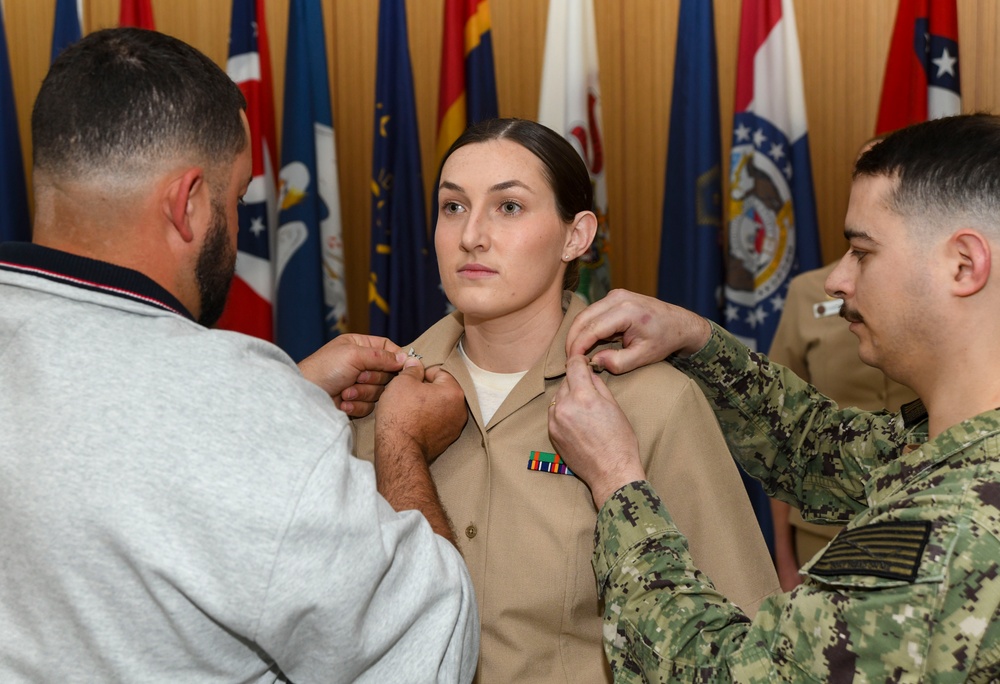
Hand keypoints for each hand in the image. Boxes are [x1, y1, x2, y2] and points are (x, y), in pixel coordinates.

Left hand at [298, 334, 406, 416]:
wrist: (305, 395)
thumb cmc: (324, 369)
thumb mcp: (354, 355)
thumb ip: (381, 356)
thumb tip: (405, 358)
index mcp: (360, 346)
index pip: (388, 348)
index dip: (396, 358)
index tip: (402, 367)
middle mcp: (361, 364)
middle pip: (387, 373)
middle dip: (372, 378)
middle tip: (357, 377)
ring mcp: (359, 384)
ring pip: (379, 392)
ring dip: (362, 393)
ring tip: (345, 392)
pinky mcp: (355, 402)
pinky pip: (369, 406)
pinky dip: (356, 405)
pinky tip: (343, 403)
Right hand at [375, 358, 467, 462]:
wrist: (399, 449)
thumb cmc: (401, 415)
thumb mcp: (402, 382)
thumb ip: (412, 369)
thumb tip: (415, 363)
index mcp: (454, 392)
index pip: (439, 372)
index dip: (421, 373)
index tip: (410, 380)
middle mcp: (461, 410)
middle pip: (442, 390)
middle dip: (426, 389)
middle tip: (408, 393)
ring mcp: (455, 427)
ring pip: (440, 406)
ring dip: (427, 404)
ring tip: (409, 409)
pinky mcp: (447, 440)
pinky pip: (438, 422)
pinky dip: (428, 419)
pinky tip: (413, 422)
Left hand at [548, 355, 644, 507]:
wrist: (611, 471)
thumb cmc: (619, 440)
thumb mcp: (614, 407)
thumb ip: (598, 386)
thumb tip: (588, 373)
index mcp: (584, 397)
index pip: (574, 365)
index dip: (579, 360)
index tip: (583, 362)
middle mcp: (566, 406)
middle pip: (566, 381)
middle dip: (576, 381)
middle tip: (588, 390)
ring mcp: (556, 420)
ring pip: (558, 396)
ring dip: (568, 396)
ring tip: (583, 409)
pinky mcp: (552, 433)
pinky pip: (554, 413)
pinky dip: (562, 411)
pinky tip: (576, 420)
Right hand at [565, 289, 711, 374]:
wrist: (679, 323)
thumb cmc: (664, 340)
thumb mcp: (643, 356)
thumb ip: (618, 362)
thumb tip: (594, 361)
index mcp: (627, 311)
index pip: (592, 329)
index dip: (578, 346)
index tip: (572, 362)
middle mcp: (618, 298)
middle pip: (583, 318)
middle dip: (572, 339)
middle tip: (569, 359)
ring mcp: (615, 295)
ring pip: (585, 314)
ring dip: (578, 333)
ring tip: (576, 353)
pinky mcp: (614, 297)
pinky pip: (593, 312)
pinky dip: (586, 327)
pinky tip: (587, 343)